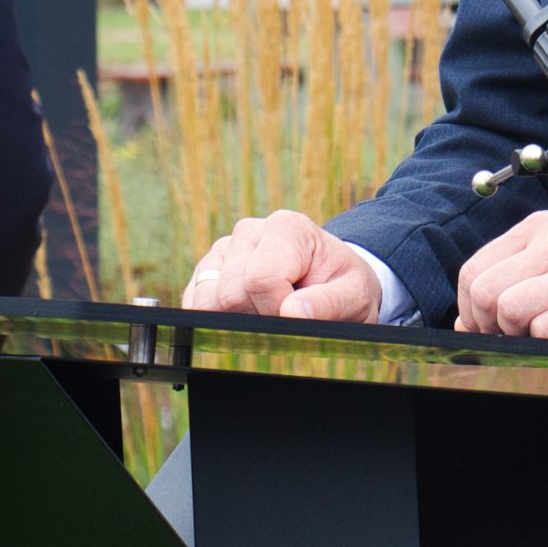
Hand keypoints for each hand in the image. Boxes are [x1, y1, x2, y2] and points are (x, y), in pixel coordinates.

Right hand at [183, 210, 383, 321]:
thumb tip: (292, 312)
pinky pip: (194, 302)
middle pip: (231, 294)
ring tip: (268, 310)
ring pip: (206, 300)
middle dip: (259, 317)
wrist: (332, 281)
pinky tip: (248, 312)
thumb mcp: (353, 295)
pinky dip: (217, 319)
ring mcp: (224, 250)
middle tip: (287, 313)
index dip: (277, 309)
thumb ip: (329, 304)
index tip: (299, 311)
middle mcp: (249, 232)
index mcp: (286, 228)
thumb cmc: (343, 286)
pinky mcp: (207, 270)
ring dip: (237, 319)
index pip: (260, 279)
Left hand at [456, 214, 547, 345]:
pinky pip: (542, 329)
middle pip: (482, 290)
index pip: (473, 269)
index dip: (469, 307)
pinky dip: (547, 342)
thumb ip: (522, 275)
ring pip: (506, 308)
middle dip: (485, 324)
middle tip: (508, 338)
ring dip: (515, 333)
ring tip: (541, 336)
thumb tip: (474, 316)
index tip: (483, 327)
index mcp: (539, 229)